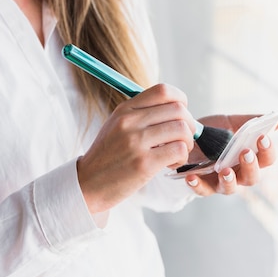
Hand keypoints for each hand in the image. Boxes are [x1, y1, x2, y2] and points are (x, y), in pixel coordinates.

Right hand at [77, 84, 195, 212]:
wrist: (88, 184)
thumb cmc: (109, 156)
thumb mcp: (118, 125)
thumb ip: (143, 114)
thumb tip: (180, 109)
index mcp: (125, 109)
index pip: (163, 91)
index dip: (180, 100)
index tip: (180, 115)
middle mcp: (130, 121)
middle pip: (178, 110)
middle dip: (189, 124)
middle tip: (182, 139)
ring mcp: (136, 142)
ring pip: (182, 129)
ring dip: (187, 143)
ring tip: (175, 153)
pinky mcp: (143, 163)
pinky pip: (179, 150)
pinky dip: (181, 157)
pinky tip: (170, 164)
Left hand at [185, 114, 277, 195]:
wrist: (185, 138)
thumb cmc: (213, 133)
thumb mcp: (230, 123)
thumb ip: (252, 121)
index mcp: (249, 157)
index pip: (266, 159)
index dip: (267, 150)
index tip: (262, 137)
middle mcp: (239, 173)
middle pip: (252, 177)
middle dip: (250, 166)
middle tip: (245, 152)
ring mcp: (221, 181)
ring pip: (230, 188)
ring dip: (229, 180)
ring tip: (224, 171)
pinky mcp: (202, 185)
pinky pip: (202, 189)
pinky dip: (197, 185)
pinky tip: (191, 176)